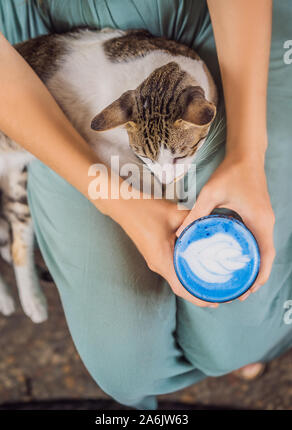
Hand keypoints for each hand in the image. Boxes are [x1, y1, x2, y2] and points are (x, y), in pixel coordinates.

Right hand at [109, 196, 216, 307]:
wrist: (122, 203)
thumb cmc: (144, 208)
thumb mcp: (174, 212)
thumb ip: (194, 220)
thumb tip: (214, 223)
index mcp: (161, 259)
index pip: (181, 287)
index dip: (198, 297)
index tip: (215, 301)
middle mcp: (157, 263)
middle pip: (180, 286)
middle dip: (200, 291)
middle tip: (221, 292)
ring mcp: (156, 259)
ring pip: (177, 277)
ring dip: (193, 281)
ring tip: (214, 280)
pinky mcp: (156, 253)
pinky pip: (173, 267)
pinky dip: (186, 271)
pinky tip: (199, 265)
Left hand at [176, 154, 275, 300]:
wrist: (246, 155)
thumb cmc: (231, 173)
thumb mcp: (212, 193)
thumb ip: (197, 213)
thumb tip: (180, 233)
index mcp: (259, 221)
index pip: (266, 255)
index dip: (260, 276)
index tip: (248, 291)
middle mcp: (266, 222)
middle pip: (266, 256)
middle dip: (256, 276)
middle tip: (239, 291)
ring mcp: (265, 218)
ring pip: (263, 248)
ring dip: (255, 264)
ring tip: (239, 279)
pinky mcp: (259, 215)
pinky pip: (259, 239)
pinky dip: (252, 252)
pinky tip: (237, 256)